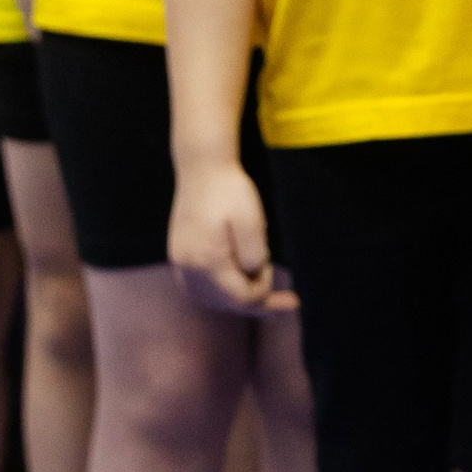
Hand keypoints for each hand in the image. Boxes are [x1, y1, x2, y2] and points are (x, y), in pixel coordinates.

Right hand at [169, 158, 296, 315]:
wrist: (202, 169)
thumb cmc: (231, 191)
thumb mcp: (253, 221)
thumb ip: (255, 255)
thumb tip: (253, 275)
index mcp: (206, 260)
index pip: (240, 297)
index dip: (263, 292)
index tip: (272, 267)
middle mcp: (187, 267)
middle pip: (226, 303)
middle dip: (256, 300)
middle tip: (290, 302)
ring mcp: (180, 263)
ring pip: (213, 299)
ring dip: (240, 299)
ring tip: (271, 299)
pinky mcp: (180, 256)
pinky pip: (202, 288)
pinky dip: (223, 292)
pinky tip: (242, 286)